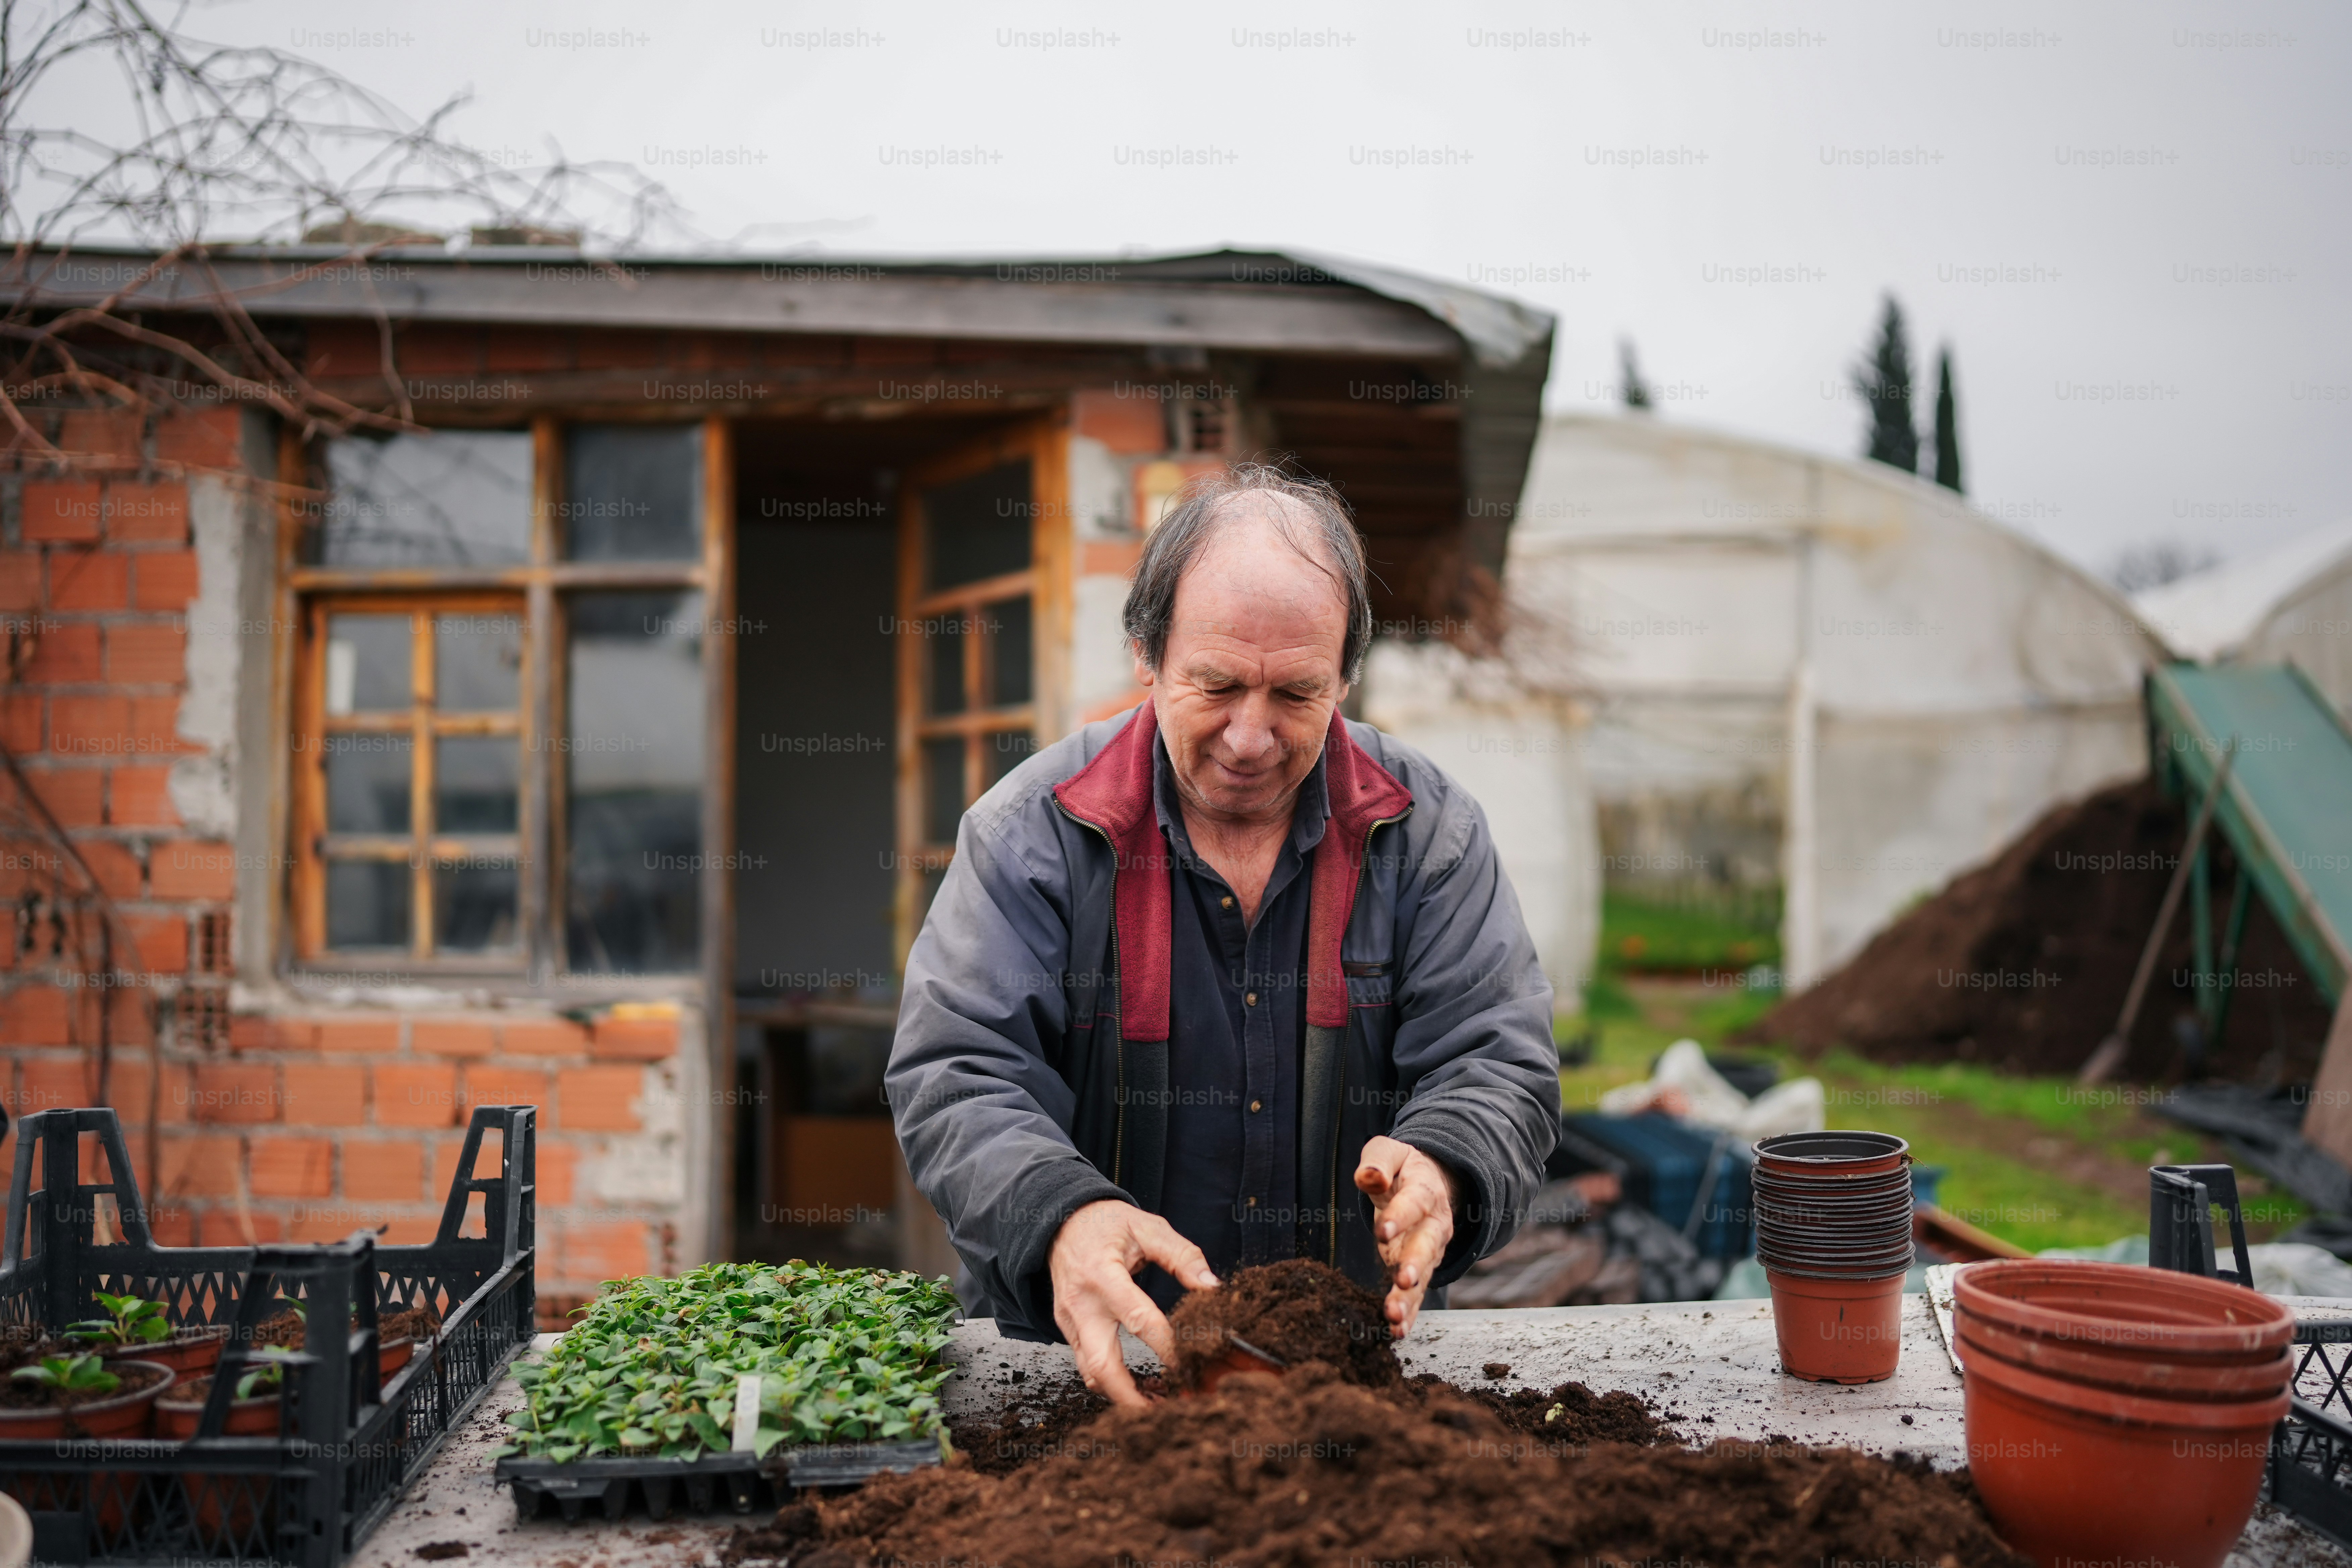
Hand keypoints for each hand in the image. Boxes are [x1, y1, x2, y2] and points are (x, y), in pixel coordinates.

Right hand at [1048, 1199, 1217, 1407]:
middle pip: (1102, 1366)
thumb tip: (1212, 1287)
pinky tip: (1136, 1384)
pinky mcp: (1065, 1330)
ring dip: (1121, 1395)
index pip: (1139, 1320)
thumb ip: (1182, 1255)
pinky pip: (1085, 1364)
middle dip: (1133, 1397)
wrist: (1059, 1223)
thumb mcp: (1147, 1226)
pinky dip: (1110, 1381)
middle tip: (1167, 1411)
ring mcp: (1068, 1321)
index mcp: (1102, 1275)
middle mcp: (1081, 1305)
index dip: (1168, 1347)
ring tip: (1157, 1404)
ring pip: (1090, 1373)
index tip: (1193, 1364)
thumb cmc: (1107, 1224)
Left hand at [1353, 1135, 1459, 1337]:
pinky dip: (1408, 1314)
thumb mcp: (1390, 1152)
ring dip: (1409, 1298)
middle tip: (1404, 1281)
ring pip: (1423, 1276)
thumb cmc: (1402, 1168)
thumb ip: (1378, 1162)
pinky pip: (1417, 1295)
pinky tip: (1397, 1332)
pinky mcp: (1420, 1271)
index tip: (1383, 1231)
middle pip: (1426, 1245)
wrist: (1431, 1182)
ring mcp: (1429, 1251)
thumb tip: (1368, 1176)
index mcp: (1424, 1191)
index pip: (1414, 1203)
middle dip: (1415, 1264)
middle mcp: (1432, 1225)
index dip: (1400, 1216)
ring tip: (1393, 1317)